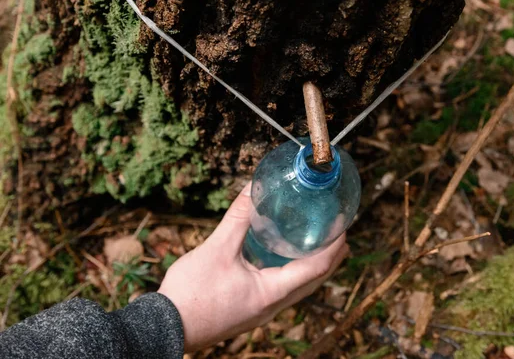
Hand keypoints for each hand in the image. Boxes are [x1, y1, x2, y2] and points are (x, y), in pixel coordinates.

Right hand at [158, 183, 348, 351]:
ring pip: (300, 288)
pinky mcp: (252, 311)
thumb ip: (237, 219)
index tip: (344, 227)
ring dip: (314, 266)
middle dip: (331, 257)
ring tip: (319, 243)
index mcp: (271, 293)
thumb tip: (252, 190)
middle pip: (314, 281)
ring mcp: (263, 312)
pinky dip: (293, 273)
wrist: (165, 327)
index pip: (316, 269)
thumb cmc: (191, 294)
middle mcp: (273, 306)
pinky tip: (283, 258)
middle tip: (340, 233)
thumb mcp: (216, 250)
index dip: (333, 246)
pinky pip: (283, 291)